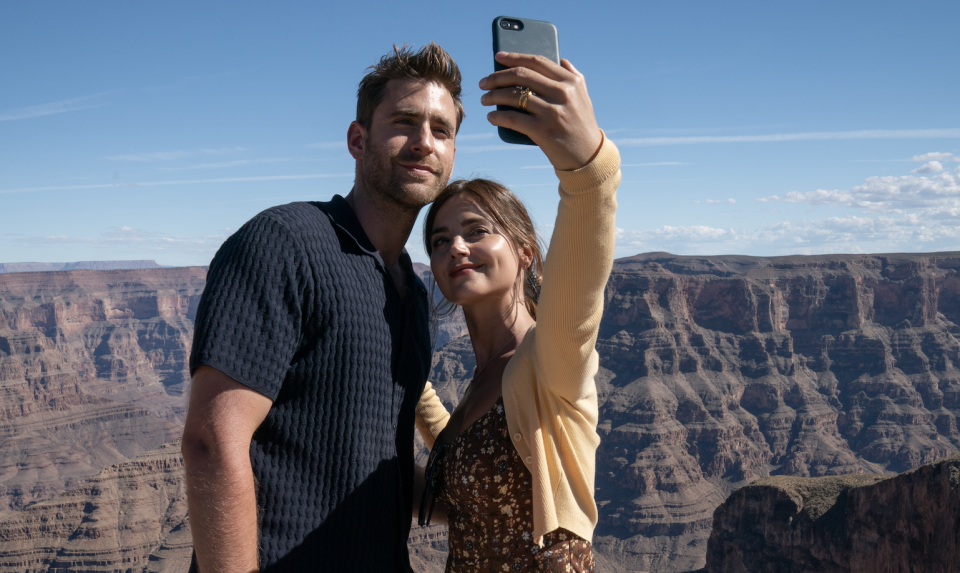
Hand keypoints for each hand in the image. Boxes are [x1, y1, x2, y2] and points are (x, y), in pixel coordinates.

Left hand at [480, 52, 602, 170]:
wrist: (588, 156)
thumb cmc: (582, 125)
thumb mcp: (584, 97)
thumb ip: (574, 76)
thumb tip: (561, 59)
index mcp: (571, 82)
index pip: (537, 62)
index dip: (514, 57)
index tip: (498, 56)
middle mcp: (562, 93)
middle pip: (521, 76)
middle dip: (497, 77)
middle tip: (484, 82)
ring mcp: (552, 112)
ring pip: (513, 96)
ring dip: (493, 96)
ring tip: (484, 99)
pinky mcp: (543, 131)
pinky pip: (513, 119)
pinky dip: (498, 117)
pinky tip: (491, 117)